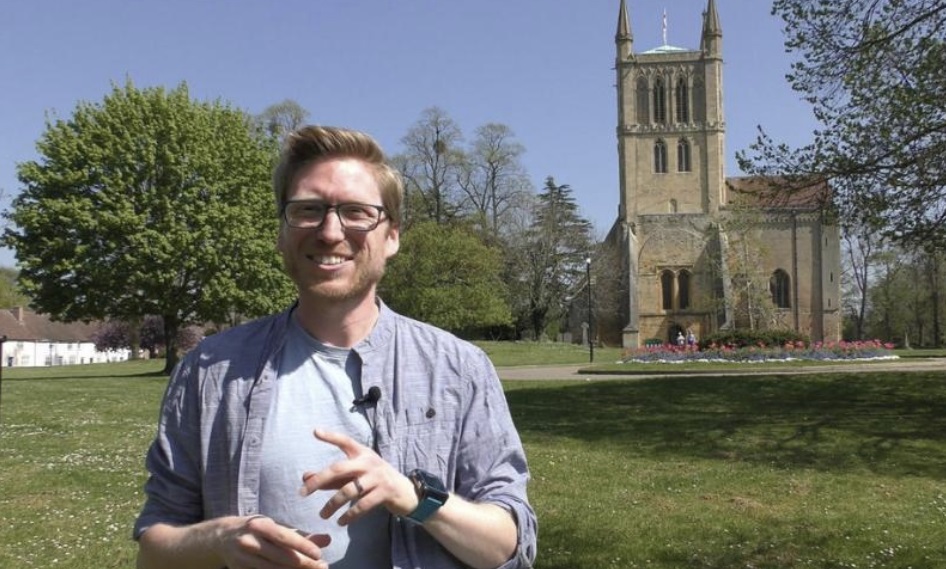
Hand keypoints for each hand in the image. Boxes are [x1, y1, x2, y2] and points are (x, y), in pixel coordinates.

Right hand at [220, 515, 330, 568]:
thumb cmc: (257, 530)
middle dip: (304, 564)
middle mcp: (250, 543)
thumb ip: (302, 535)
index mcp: (260, 526)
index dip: (303, 546)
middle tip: (323, 567)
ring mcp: (243, 560)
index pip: (284, 538)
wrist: (221, 538)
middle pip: (281, 558)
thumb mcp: (276, 527)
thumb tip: (327, 539)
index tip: (319, 555)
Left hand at [299, 429, 418, 524]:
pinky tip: (341, 522)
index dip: (331, 436)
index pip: (345, 442)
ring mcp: (377, 477)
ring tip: (322, 515)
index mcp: (362, 453)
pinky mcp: (384, 492)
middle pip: (339, 469)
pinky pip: (362, 505)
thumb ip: (332, 477)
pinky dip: (349, 515)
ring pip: (348, 491)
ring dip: (332, 504)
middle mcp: (369, 462)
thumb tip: (305, 477)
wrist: (406, 492)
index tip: (315, 432)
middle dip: (318, 480)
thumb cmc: (375, 481)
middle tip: (302, 492)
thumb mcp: (355, 475)